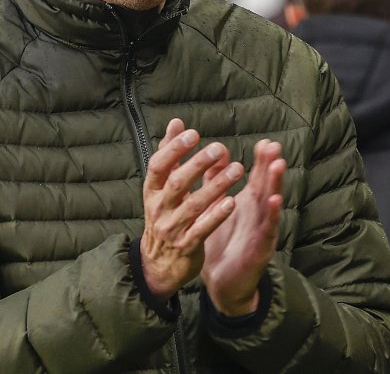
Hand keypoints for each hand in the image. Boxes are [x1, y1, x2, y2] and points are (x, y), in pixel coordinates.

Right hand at [139, 118, 243, 301]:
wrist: (157, 266)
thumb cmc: (163, 216)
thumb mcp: (161, 187)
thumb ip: (170, 154)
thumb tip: (176, 123)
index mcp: (152, 192)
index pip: (158, 166)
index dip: (174, 149)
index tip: (193, 133)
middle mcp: (159, 209)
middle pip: (176, 184)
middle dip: (197, 165)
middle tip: (219, 148)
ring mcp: (172, 229)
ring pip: (194, 205)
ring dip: (216, 186)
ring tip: (238, 169)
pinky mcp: (187, 246)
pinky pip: (202, 229)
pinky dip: (216, 216)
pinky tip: (232, 202)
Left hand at [201, 139, 285, 315]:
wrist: (222, 282)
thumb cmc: (222, 242)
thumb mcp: (218, 208)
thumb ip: (217, 182)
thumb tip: (216, 154)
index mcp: (248, 204)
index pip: (258, 177)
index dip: (263, 160)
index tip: (266, 142)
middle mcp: (258, 214)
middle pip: (267, 186)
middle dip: (271, 166)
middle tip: (275, 146)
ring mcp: (262, 231)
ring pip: (271, 204)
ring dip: (276, 185)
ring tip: (278, 166)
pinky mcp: (260, 249)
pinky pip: (267, 230)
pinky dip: (272, 215)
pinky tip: (274, 201)